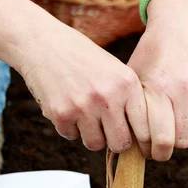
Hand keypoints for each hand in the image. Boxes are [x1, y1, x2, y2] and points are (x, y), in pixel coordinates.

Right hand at [0, 0, 148, 152]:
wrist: (43, 43)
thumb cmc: (82, 57)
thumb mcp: (114, 70)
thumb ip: (128, 99)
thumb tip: (140, 138)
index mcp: (127, 84)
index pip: (144, 129)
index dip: (138, 139)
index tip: (132, 137)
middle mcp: (108, 96)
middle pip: (120, 143)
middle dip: (114, 141)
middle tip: (107, 131)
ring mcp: (84, 106)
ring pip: (95, 144)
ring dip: (90, 135)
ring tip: (85, 115)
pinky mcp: (61, 114)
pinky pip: (71, 136)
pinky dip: (69, 127)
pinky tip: (67, 106)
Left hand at [128, 0, 187, 160]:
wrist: (184, 21)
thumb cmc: (154, 51)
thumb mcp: (135, 73)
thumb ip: (132, 105)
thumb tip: (124, 137)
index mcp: (158, 87)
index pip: (156, 137)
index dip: (148, 150)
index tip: (145, 148)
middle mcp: (184, 90)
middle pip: (178, 142)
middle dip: (166, 149)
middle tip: (159, 145)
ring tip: (179, 136)